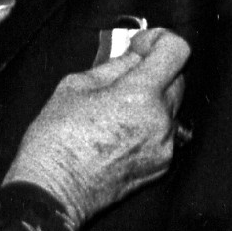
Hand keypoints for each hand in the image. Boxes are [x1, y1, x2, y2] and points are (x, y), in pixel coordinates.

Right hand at [4, 27, 189, 226]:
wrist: (53, 191)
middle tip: (123, 70)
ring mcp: (164, 147)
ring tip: (116, 102)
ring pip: (171, 105)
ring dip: (152, 95)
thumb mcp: (76, 85)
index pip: (177, 51)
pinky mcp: (161, 165)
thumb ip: (113, 65)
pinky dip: (149, 120)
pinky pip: (165, 130)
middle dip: (154, 67)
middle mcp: (160, 122)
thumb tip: (133, 53)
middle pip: (178, 77)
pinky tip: (119, 125)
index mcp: (139, 96)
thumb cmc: (57, 140)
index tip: (140, 44)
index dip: (159, 39)